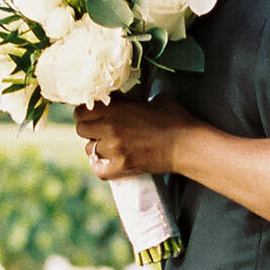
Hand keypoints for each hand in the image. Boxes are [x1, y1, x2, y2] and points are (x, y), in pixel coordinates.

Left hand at [75, 98, 194, 180]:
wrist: (188, 145)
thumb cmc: (175, 119)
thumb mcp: (154, 100)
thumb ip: (132, 100)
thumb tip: (122, 100)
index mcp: (115, 108)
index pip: (81, 111)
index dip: (86, 113)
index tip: (95, 115)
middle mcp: (110, 128)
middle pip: (81, 130)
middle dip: (90, 129)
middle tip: (103, 130)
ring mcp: (114, 149)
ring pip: (90, 149)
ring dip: (98, 147)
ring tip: (112, 146)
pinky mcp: (122, 166)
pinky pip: (98, 169)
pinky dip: (101, 166)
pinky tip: (110, 161)